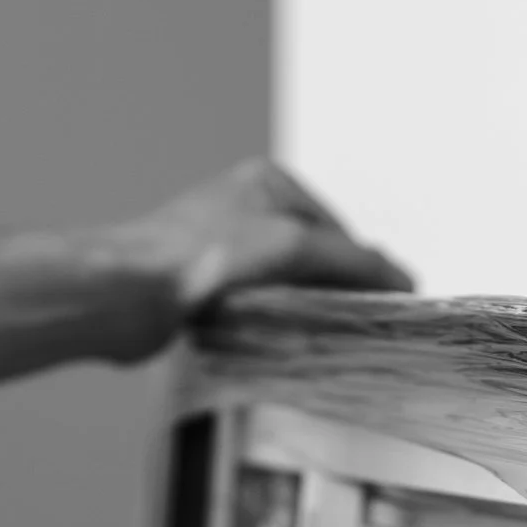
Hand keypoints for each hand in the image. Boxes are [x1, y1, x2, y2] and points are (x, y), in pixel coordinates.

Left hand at [108, 158, 410, 357]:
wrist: (126, 294)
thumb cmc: (192, 257)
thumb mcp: (292, 248)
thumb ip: (352, 261)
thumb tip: (400, 276)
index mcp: (269, 184)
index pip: (340, 233)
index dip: (361, 272)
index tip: (381, 310)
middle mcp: (246, 211)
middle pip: (313, 262)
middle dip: (328, 295)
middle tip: (343, 330)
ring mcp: (223, 250)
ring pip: (284, 291)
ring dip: (295, 317)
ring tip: (299, 337)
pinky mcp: (203, 289)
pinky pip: (253, 313)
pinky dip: (265, 330)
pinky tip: (264, 343)